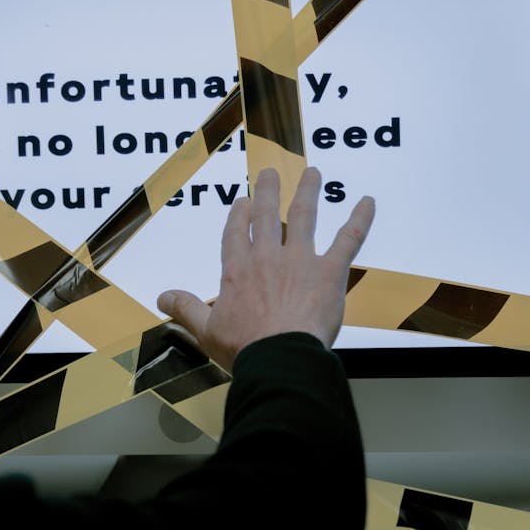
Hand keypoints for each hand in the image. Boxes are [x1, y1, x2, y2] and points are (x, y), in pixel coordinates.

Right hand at [157, 167, 373, 371]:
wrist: (279, 357)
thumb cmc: (244, 347)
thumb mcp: (206, 330)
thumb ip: (186, 309)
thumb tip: (162, 297)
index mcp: (237, 270)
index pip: (236, 234)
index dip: (238, 215)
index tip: (241, 201)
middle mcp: (267, 257)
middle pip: (265, 215)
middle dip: (267, 191)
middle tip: (270, 172)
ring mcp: (299, 260)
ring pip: (303, 216)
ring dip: (307, 191)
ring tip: (312, 172)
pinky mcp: (329, 271)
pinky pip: (347, 239)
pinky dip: (359, 219)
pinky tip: (367, 202)